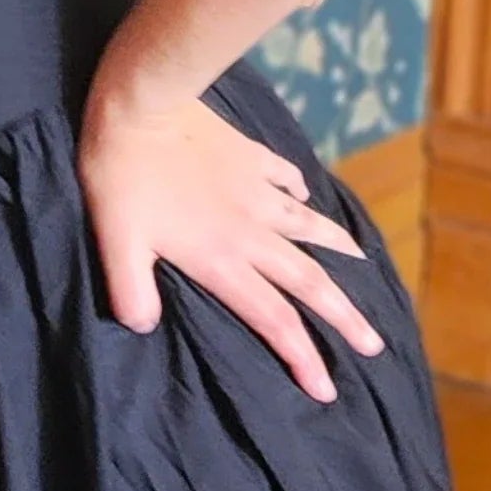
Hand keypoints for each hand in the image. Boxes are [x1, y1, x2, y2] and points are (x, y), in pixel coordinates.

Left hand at [77, 84, 383, 403]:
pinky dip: (301, 193)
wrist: (143, 102)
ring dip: (339, 251)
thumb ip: (129, 289)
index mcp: (222, 259)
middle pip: (308, 283)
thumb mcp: (115, 242)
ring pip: (310, 228)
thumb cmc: (122, 175)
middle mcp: (251, 231)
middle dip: (343, 319)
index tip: (326, 388)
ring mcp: (256, 191)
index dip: (301, 356)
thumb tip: (142, 327)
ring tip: (364, 266)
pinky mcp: (250, 157)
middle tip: (374, 344)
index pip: (273, 320)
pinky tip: (308, 196)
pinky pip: (286, 179)